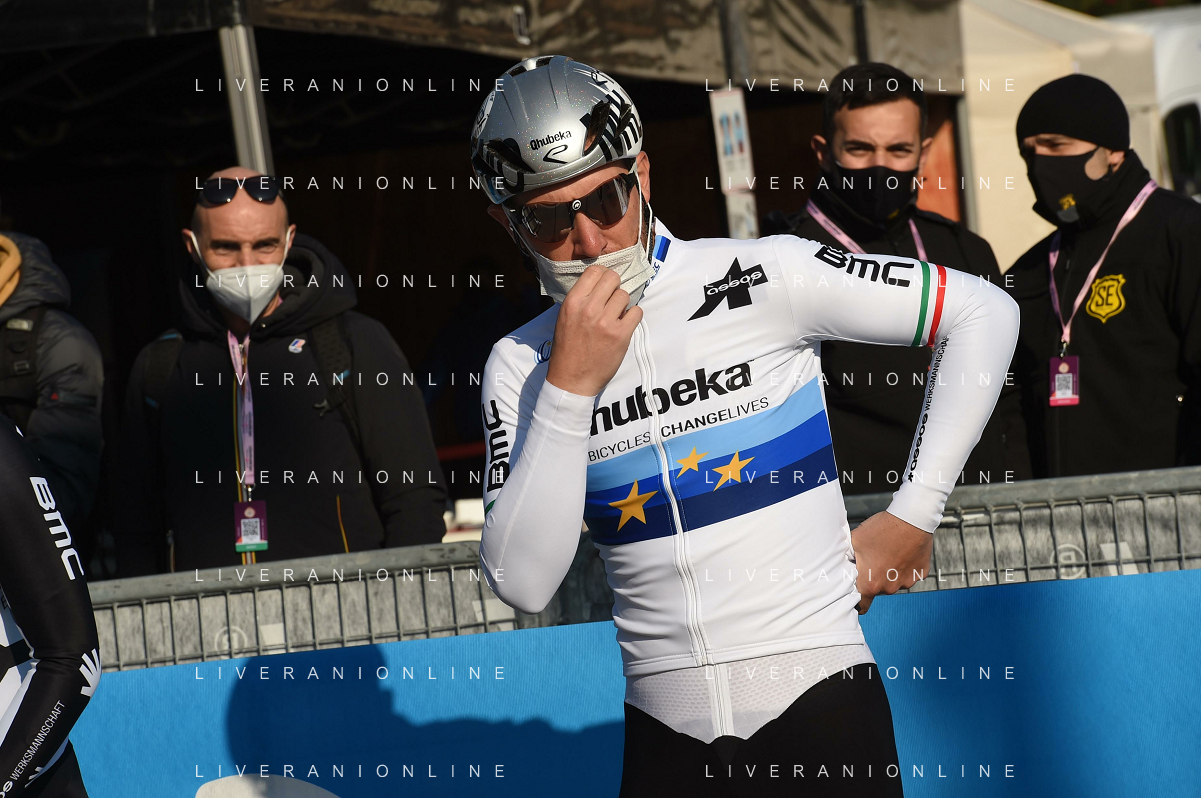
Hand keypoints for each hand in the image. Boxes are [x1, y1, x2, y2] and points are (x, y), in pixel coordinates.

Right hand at [545, 264, 642, 395]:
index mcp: (573, 302)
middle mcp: (589, 309)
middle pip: (613, 278)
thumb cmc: (568, 349)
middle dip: (615, 286)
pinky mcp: (620, 335)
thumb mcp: (565, 318)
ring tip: (616, 315)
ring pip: (624, 294)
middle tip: (613, 299)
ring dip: (623, 304)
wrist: (572, 379)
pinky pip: (636, 312)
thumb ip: (580, 300)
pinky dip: (633, 316)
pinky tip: (624, 324)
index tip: (605, 285)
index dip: (603, 275)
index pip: (594, 271)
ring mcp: (605, 322)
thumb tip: (600, 285)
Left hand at [849, 511, 932, 613]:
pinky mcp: (919, 574)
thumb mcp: (855, 541)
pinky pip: (908, 574)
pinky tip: (901, 551)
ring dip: (890, 572)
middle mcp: (889, 588)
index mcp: (870, 583)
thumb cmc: (882, 529)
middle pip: (877, 589)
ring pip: (893, 581)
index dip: (857, 602)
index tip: (856, 597)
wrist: (910, 520)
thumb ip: (847, 558)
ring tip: (888, 551)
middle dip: (874, 577)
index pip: (861, 605)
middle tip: (873, 559)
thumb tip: (840, 565)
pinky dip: (904, 566)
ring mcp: (906, 582)